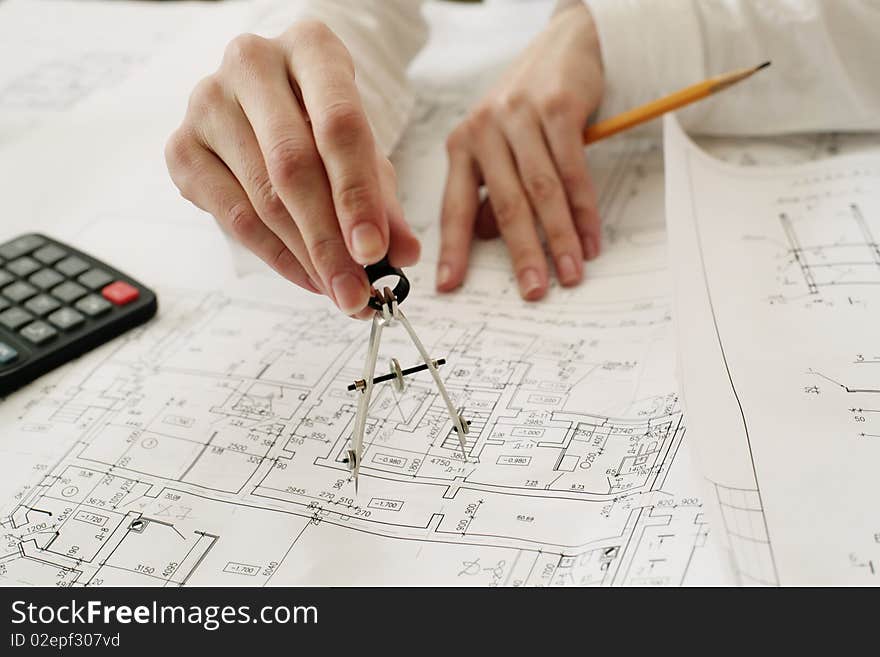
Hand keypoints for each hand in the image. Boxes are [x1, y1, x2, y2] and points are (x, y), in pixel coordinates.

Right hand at [165, 21, 419, 315]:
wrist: (267, 103)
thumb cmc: (320, 123)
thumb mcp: (362, 150)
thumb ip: (383, 199)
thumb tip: (405, 254)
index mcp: (310, 48)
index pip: (339, 125)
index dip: (357, 194)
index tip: (375, 251)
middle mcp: (251, 63)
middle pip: (293, 167)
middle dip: (330, 241)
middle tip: (356, 291)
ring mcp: (207, 101)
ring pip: (262, 199)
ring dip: (306, 258)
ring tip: (339, 290)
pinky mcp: (181, 145)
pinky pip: (233, 217)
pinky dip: (275, 256)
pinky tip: (306, 276)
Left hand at [438, 3, 602, 299]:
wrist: (563, 45)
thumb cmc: (527, 106)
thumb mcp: (500, 144)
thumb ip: (492, 188)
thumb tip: (489, 237)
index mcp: (461, 145)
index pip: (454, 206)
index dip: (454, 249)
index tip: (450, 287)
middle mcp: (484, 130)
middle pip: (505, 205)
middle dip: (521, 255)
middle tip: (532, 293)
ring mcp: (520, 117)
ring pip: (541, 191)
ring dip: (559, 239)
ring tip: (571, 274)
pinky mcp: (557, 109)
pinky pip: (573, 170)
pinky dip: (584, 209)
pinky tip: (591, 238)